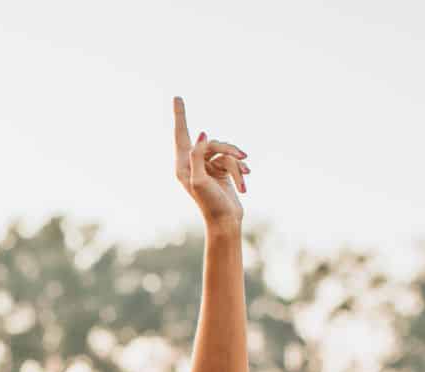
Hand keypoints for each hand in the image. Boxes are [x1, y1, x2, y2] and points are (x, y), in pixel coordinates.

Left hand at [173, 97, 249, 227]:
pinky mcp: (221, 171)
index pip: (181, 135)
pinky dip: (240, 170)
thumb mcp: (200, 180)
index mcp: (182, 165)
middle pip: (212, 143)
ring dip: (236, 163)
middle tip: (243, 156)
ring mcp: (207, 167)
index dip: (180, 116)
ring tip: (246, 174)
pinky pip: (232, 161)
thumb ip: (198, 156)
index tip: (177, 97)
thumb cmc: (210, 204)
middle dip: (228, 149)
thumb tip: (203, 133)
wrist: (225, 222)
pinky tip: (246, 182)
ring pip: (225, 151)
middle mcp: (193, 164)